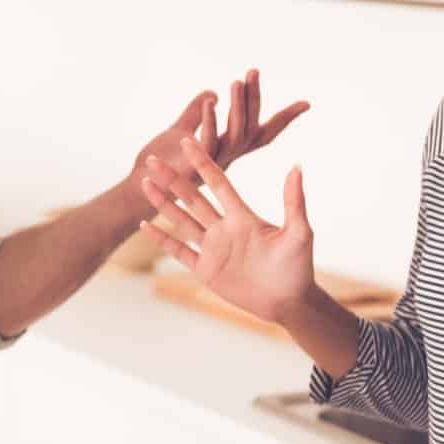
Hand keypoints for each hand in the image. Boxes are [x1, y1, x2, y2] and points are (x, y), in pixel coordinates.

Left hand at [133, 69, 308, 184]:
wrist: (138, 193)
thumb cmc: (162, 165)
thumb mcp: (179, 132)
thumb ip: (195, 113)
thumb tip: (210, 94)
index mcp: (230, 151)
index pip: (263, 131)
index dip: (284, 118)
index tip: (307, 103)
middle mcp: (227, 159)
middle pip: (249, 126)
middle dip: (253, 98)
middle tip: (253, 70)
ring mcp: (213, 165)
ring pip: (233, 134)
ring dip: (235, 107)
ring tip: (236, 82)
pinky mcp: (195, 169)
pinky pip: (208, 142)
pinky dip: (208, 121)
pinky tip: (209, 101)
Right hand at [139, 138, 314, 322]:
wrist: (289, 302)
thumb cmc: (299, 267)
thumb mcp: (300, 232)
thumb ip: (294, 201)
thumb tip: (297, 166)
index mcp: (244, 216)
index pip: (219, 184)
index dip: (203, 163)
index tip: (188, 141)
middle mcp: (224, 228)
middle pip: (193, 198)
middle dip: (173, 179)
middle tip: (152, 159)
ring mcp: (213, 248)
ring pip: (181, 219)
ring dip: (163, 202)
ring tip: (144, 183)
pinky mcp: (205, 270)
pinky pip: (179, 250)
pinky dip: (161, 238)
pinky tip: (145, 225)